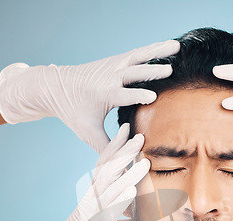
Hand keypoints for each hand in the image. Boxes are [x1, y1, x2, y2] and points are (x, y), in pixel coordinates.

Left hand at [0, 39, 179, 152]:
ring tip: (177, 46)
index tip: (153, 97)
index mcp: (104, 94)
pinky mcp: (116, 60)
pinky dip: (154, 48)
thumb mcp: (87, 132)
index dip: (137, 96)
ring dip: (158, 51)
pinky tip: (169, 46)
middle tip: (169, 70)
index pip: (123, 95)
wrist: (55, 85)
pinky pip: (138, 53)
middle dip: (151, 71)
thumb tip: (125, 163)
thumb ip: (105, 147)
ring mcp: (113, 65)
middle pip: (133, 72)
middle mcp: (110, 76)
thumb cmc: (73, 111)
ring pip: (139, 56)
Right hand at [0, 124, 148, 220]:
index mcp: (94, 193)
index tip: (127, 129)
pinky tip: (132, 189)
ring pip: (111, 186)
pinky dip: (121, 199)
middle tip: (140, 135)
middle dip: (124, 151)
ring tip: (144, 162)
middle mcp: (92, 197)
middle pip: (108, 168)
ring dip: (129, 173)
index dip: (116, 145)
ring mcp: (93, 210)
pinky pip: (109, 209)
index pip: (105, 163)